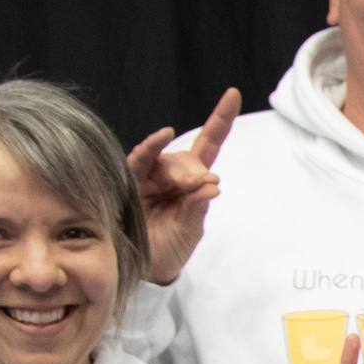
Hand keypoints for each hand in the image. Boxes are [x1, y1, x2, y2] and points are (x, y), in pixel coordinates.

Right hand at [127, 88, 239, 285]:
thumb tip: (211, 183)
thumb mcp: (189, 232)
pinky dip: (151, 147)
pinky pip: (140, 159)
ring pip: (165, 158)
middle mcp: (170, 174)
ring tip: (182, 187)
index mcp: (192, 183)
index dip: (220, 120)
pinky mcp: (129, 181)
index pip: (209, 145)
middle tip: (195, 187)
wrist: (143, 269)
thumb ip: (198, 208)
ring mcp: (149, 176)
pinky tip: (161, 138)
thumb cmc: (169, 249)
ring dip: (176, 169)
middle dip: (192, 170)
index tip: (233, 93)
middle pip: (186, 157)